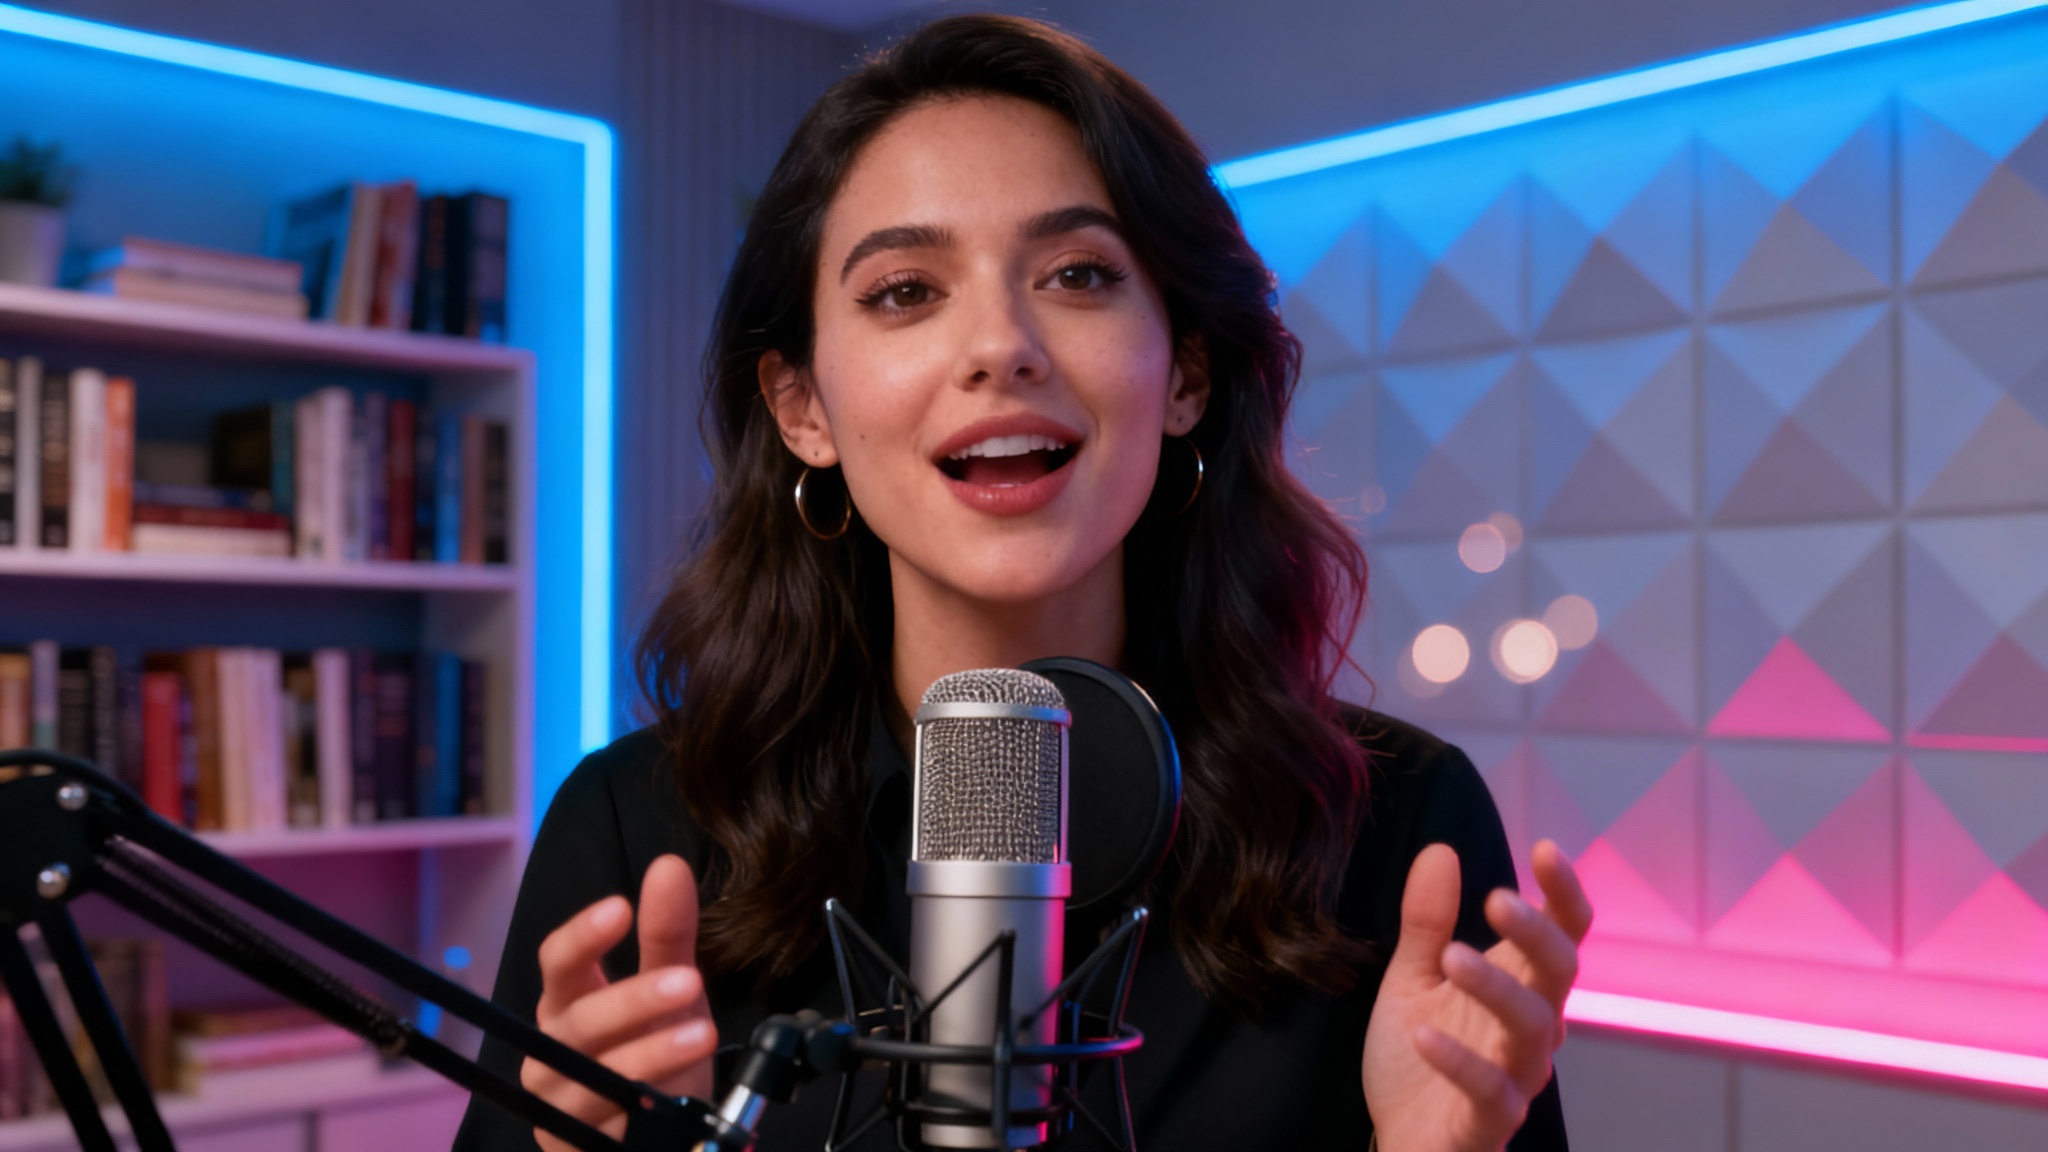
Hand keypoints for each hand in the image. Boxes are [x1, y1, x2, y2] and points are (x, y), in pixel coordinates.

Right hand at [522, 854, 717, 1150]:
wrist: (660, 1128)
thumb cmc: (653, 1046)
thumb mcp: (672, 988)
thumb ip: (668, 933)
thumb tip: (669, 865)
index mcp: (568, 1001)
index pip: (558, 961)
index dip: (583, 936)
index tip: (620, 908)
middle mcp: (553, 1050)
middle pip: (580, 1022)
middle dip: (634, 1000)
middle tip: (688, 982)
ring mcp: (560, 1102)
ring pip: (594, 1078)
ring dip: (649, 1056)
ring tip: (700, 1037)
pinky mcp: (575, 1144)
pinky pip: (608, 1126)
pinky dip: (644, 1110)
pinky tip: (676, 1098)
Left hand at [1361, 840, 1591, 1151]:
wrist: (1399, 1138)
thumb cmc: (1417, 1057)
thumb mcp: (1412, 979)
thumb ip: (1427, 922)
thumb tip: (1440, 850)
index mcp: (1520, 986)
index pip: (1563, 933)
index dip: (1563, 893)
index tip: (1544, 848)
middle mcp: (1530, 1029)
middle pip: (1559, 973)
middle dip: (1536, 933)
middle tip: (1497, 898)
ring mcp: (1515, 1077)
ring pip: (1533, 1030)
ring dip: (1496, 989)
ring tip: (1452, 957)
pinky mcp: (1489, 1122)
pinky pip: (1490, 1093)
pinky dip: (1460, 1062)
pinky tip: (1423, 1035)